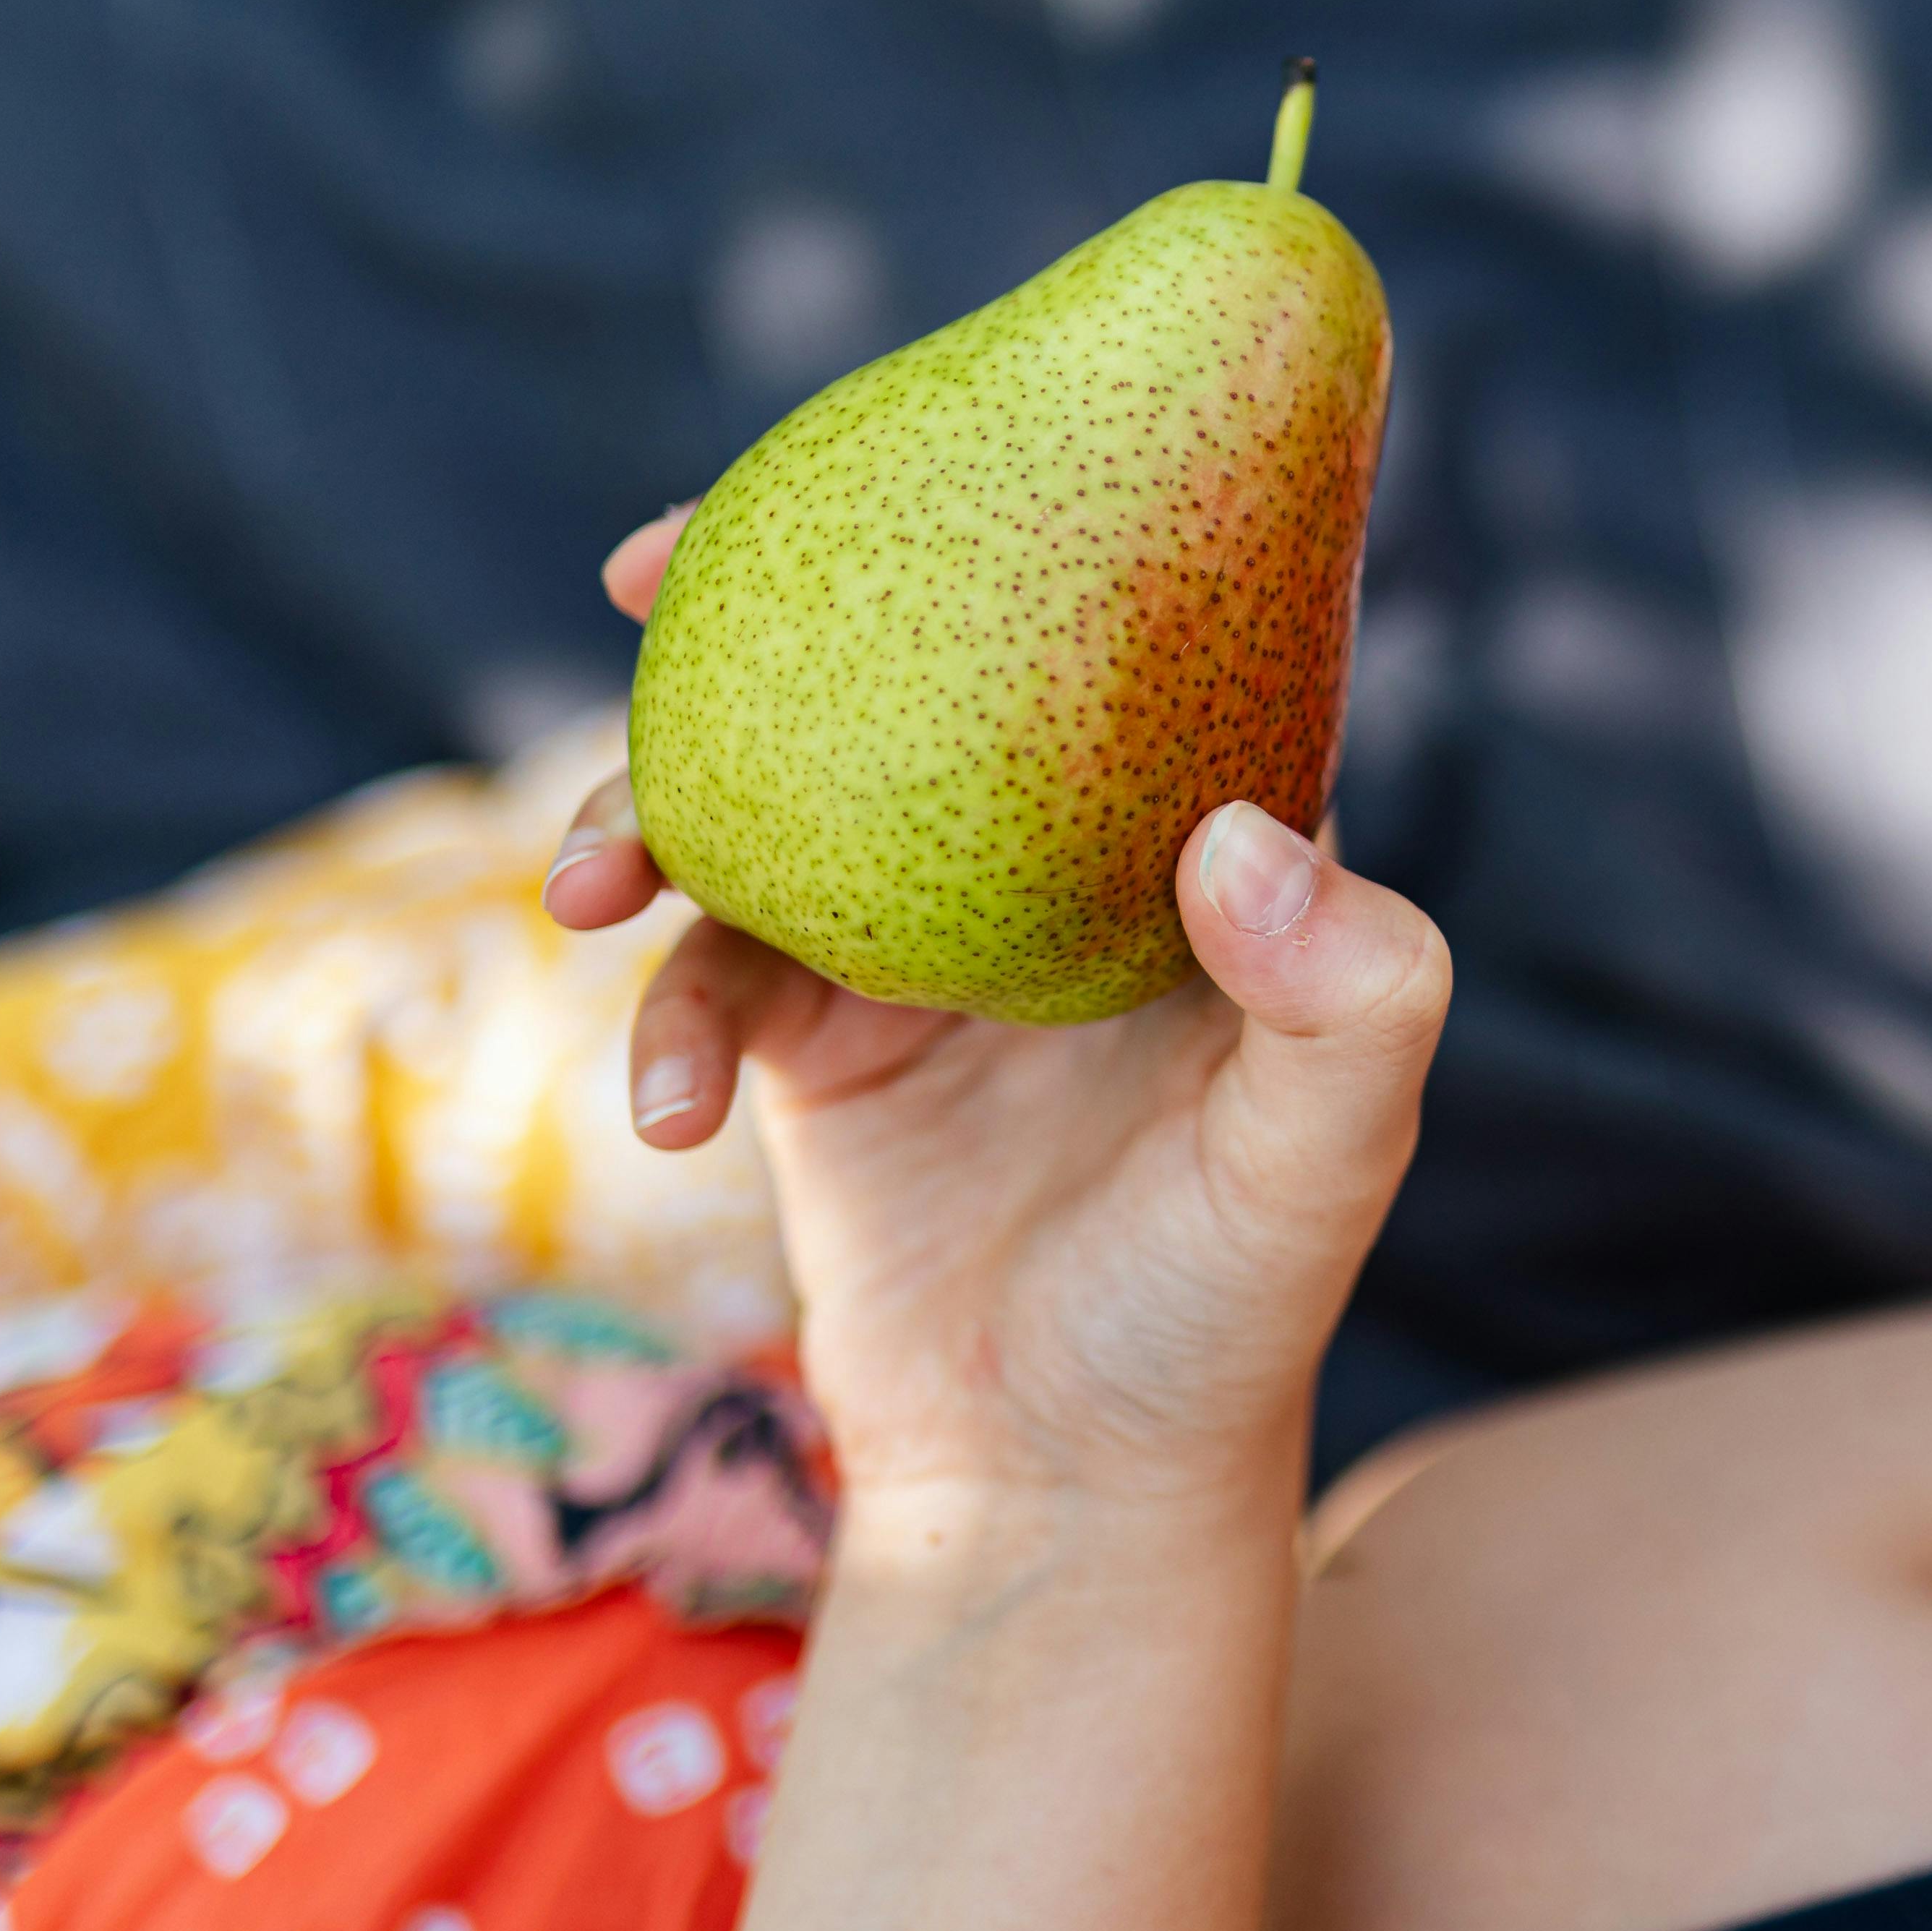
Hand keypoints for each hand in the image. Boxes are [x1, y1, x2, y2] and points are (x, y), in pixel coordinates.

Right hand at [547, 509, 1450, 1516]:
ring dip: (650, 812)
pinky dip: (666, 1023)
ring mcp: (912, 945)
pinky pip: (708, 984)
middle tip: (642, 563)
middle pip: (895, 677)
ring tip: (589, 877)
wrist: (1074, 1492)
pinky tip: (665, 1112)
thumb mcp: (1322, 1161)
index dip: (1023, 506)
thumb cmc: (1227, 1314)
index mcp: (1184, 842)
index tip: (895, 438)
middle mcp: (1043, 866)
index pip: (1115, 626)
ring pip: (760, 811)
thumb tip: (1242, 831)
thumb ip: (1342, 998)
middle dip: (756, 605)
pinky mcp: (812, 1047)